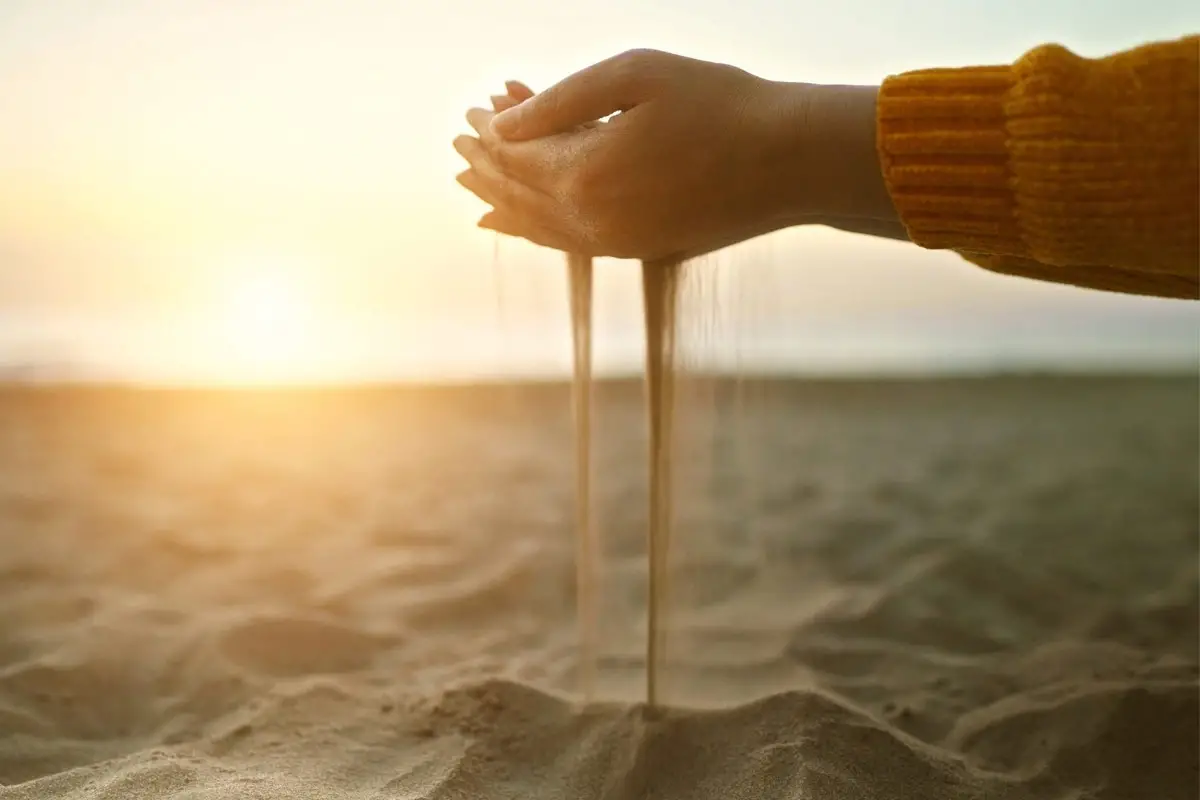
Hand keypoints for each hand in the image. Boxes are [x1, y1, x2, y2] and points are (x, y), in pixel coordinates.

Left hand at [454, 49, 897, 259]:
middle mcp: (590, 219)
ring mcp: (613, 242)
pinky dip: (532, 230)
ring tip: (470, 186)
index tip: (474, 109)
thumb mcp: (635, 75)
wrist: (788, 162)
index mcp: (583, 172)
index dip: (488, 131)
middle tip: (459, 143)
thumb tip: (501, 123)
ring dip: (501, 199)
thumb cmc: (719, 104)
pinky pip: (566, 243)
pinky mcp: (636, 249)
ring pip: (536, 224)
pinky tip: (514, 225)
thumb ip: (560, 100)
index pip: (514, 153)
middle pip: (516, 192)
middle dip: (484, 165)